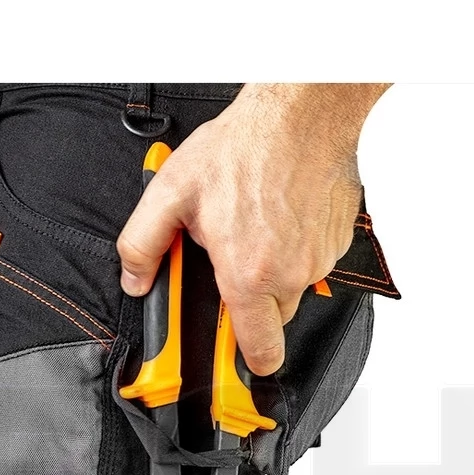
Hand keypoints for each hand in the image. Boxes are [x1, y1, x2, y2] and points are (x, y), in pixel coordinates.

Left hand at [116, 83, 387, 374]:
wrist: (302, 113)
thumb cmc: (244, 147)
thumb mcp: (171, 193)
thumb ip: (143, 245)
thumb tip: (135, 279)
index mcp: (248, 275)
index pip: (258, 350)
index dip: (244, 361)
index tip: (235, 361)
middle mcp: (290, 274)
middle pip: (271, 318)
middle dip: (249, 300)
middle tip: (230, 260)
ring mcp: (319, 258)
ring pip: (292, 287)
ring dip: (271, 270)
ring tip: (252, 225)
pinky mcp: (339, 240)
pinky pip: (312, 260)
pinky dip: (294, 246)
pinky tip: (276, 213)